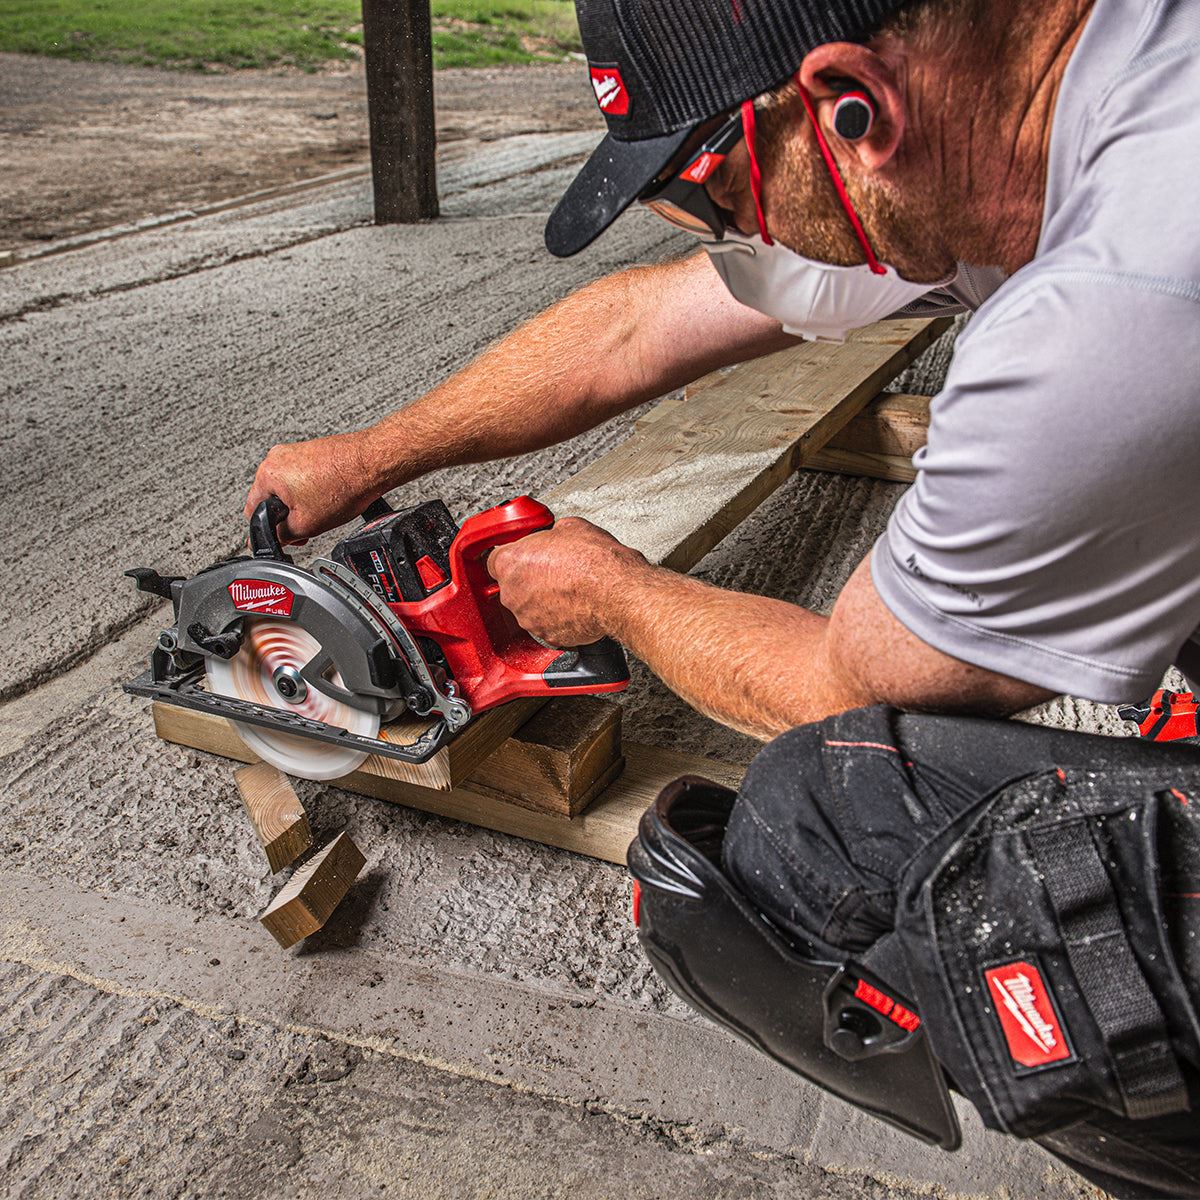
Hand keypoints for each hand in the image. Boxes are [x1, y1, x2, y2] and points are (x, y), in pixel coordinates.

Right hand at [244, 431, 377, 542]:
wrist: (372, 464)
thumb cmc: (344, 485)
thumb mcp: (306, 525)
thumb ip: (282, 535)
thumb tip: (275, 538)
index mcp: (267, 473)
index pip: (252, 510)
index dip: (267, 530)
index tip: (280, 537)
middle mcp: (277, 458)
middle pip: (272, 499)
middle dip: (288, 517)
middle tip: (307, 527)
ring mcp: (295, 452)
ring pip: (289, 489)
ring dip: (302, 505)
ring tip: (323, 509)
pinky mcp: (311, 452)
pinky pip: (303, 478)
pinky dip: (312, 492)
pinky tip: (329, 497)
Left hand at [488, 517, 646, 646]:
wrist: (616, 592)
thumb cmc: (595, 561)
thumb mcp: (570, 528)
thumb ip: (551, 536)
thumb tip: (556, 537)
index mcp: (511, 562)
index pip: (494, 560)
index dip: (513, 557)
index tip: (524, 556)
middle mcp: (513, 593)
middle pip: (512, 585)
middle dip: (529, 578)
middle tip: (553, 570)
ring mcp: (528, 618)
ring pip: (529, 607)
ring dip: (543, 599)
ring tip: (568, 589)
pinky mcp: (547, 636)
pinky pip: (547, 624)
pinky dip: (558, 617)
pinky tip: (574, 605)